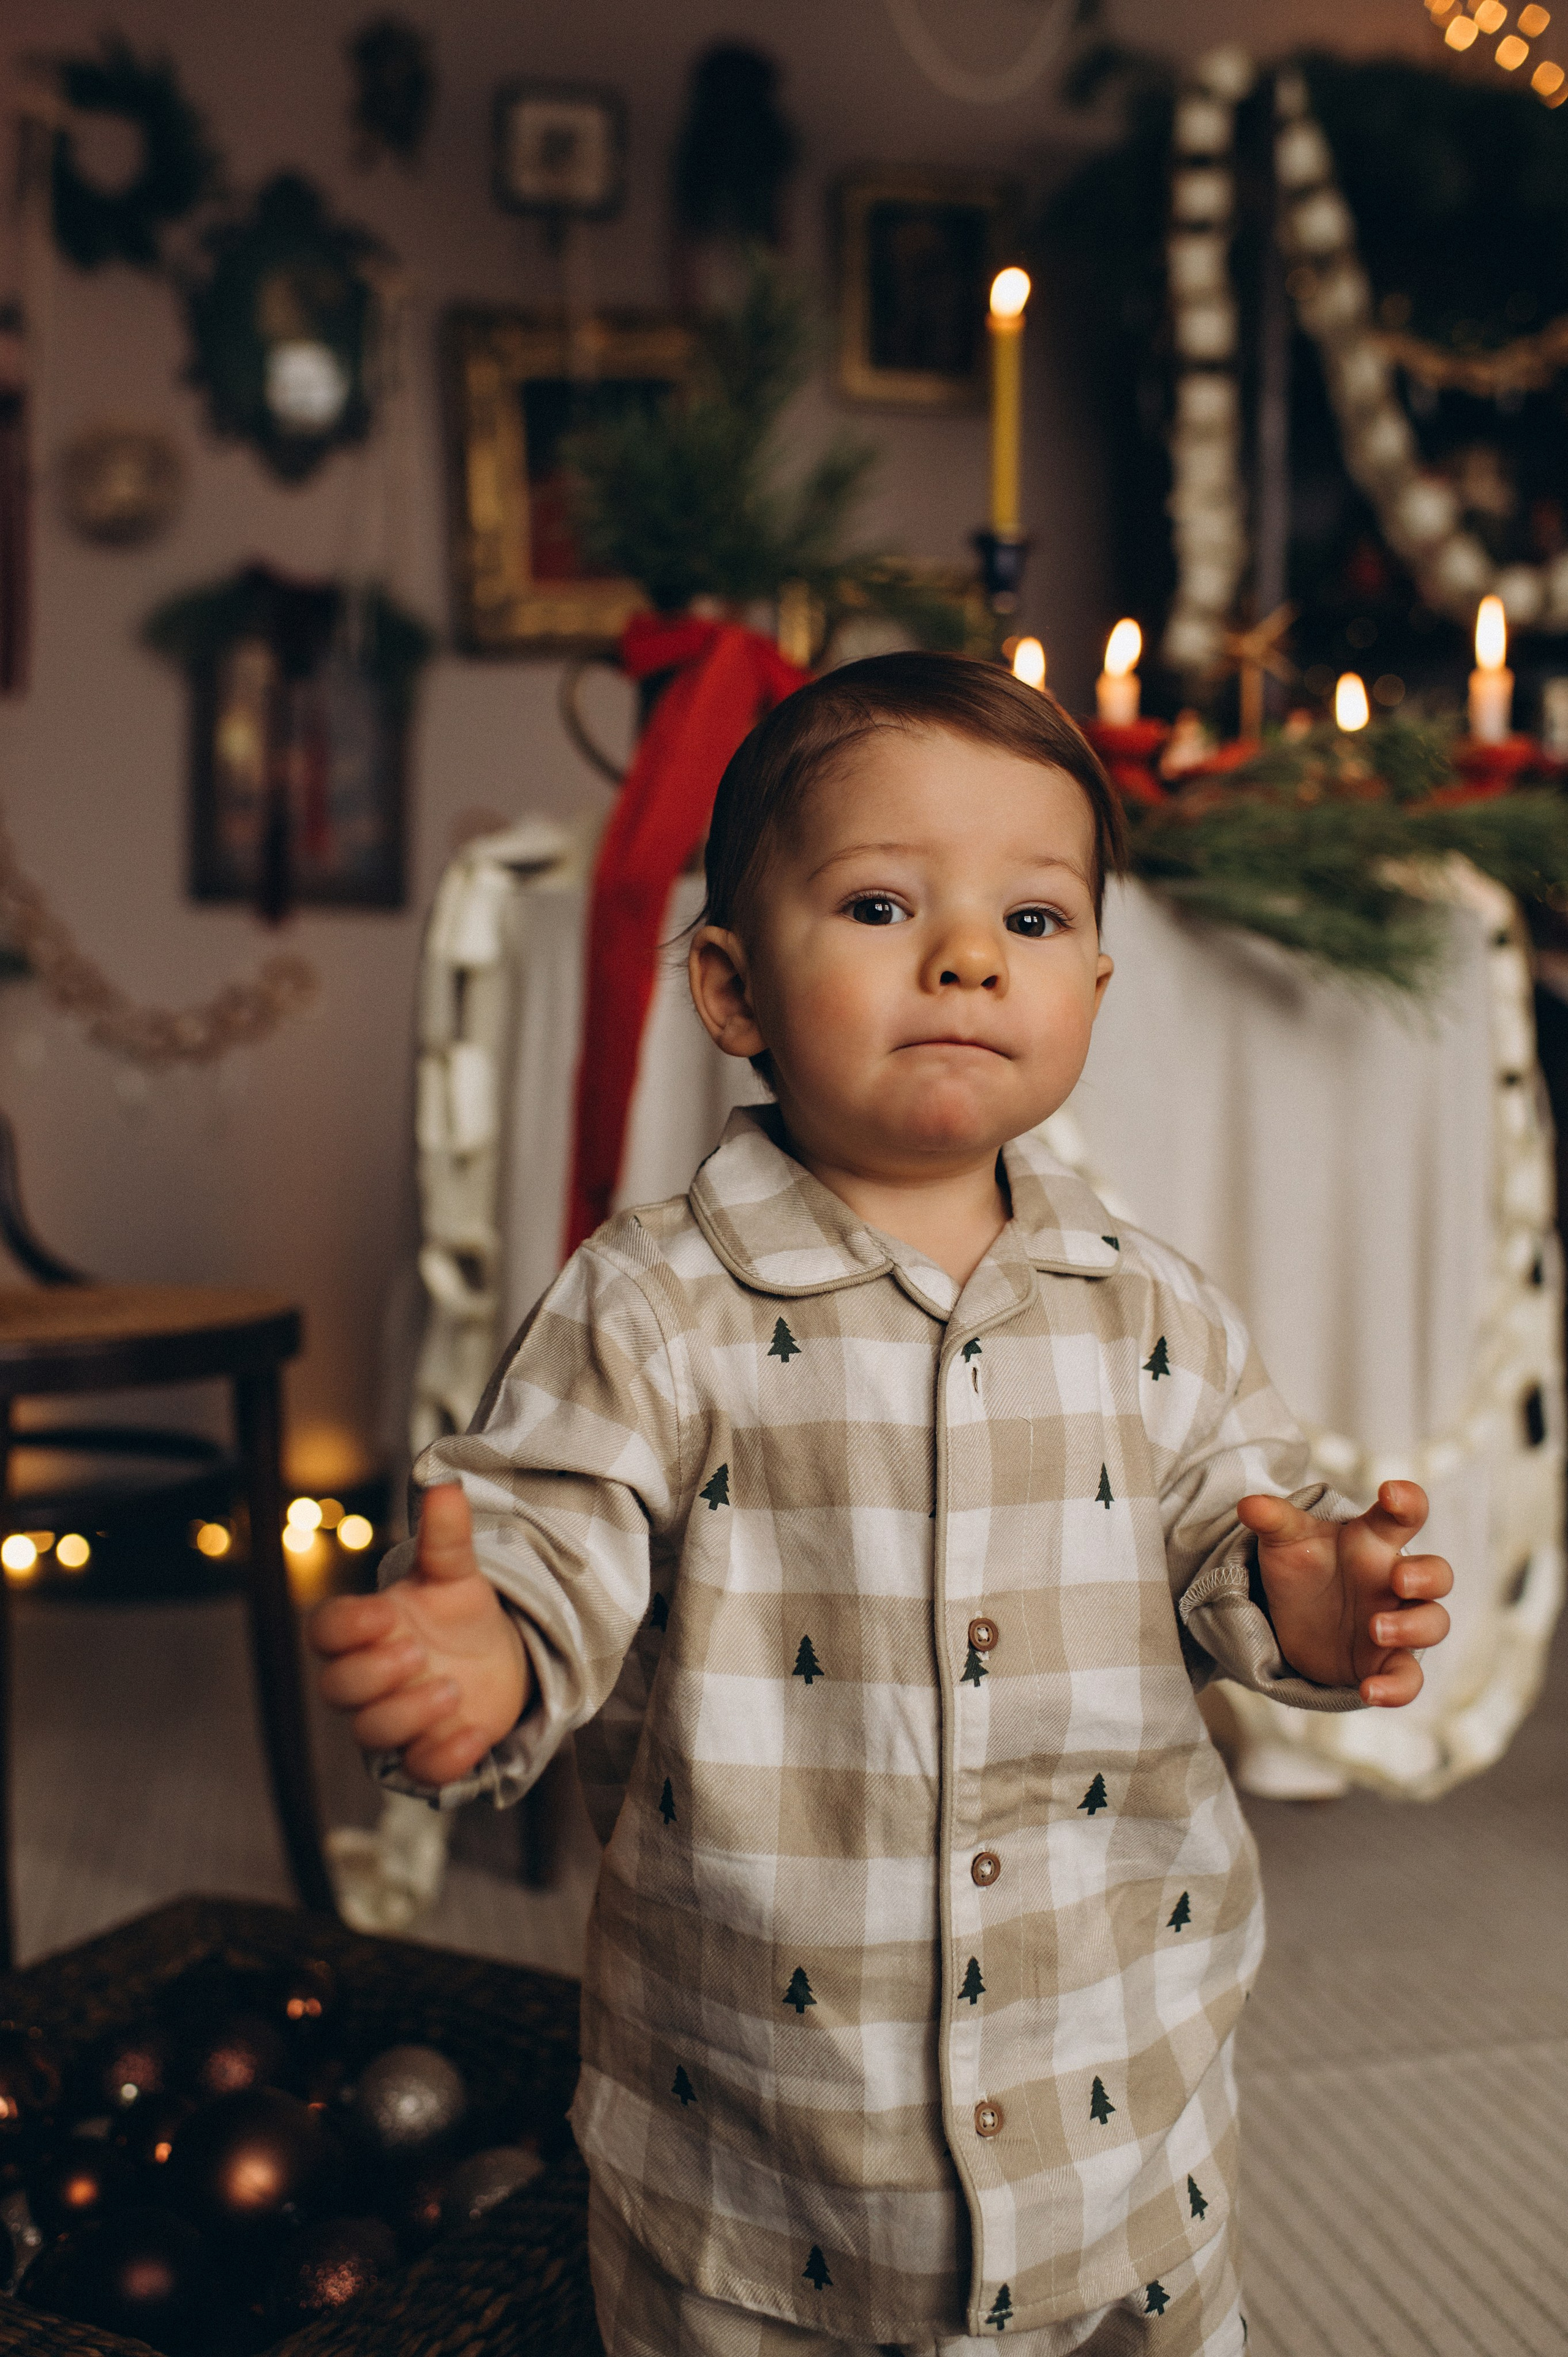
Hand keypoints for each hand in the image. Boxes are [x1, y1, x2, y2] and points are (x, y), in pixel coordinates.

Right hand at [309, 1484, 529, 1784]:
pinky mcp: (426, 1754)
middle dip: (372, 1674)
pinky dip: (442, 1758)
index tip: (386, 1613)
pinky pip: (419, 1771)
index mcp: (367, 1630)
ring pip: (371, 1732)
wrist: (501, 1661)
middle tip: (416, 1652)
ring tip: (451, 1689)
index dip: (346, 1627)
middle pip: (337, 1688)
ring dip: (407, 1713)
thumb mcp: (457, 1575)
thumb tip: (445, 1487)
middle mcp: (370, 1679)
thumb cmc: (459, 1616)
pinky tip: (472, 1734)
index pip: (325, 1631)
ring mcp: (395, 1721)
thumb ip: (446, 1538)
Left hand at [1236, 1480, 1451, 1706]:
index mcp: (1375, 1541)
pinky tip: (1370, 1691)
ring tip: (1375, 1629)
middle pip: (1436, 1574)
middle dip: (1426, 1576)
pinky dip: (1397, 1688)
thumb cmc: (1302, 1566)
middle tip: (1397, 1580)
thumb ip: (1273, 1520)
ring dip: (1413, 1627)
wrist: (1292, 1618)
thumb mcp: (1284, 1540)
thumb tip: (1248, 1504)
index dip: (1408, 1500)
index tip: (1391, 1493)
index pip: (1405, 1514)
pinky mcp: (1386, 1663)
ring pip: (1433, 1623)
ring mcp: (1397, 1622)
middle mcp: (1395, 1580)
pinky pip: (1408, 1678)